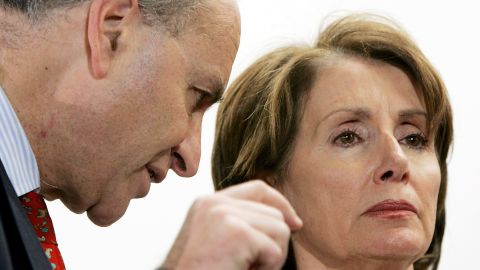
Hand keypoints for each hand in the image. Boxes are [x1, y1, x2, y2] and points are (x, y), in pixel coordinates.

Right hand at [161, 180, 302, 269]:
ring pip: (279, 229)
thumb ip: (240, 222)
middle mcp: (214, 203)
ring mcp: (224, 215)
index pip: (257, 189)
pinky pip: (275, 251)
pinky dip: (267, 269)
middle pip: (273, 213)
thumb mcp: (217, 241)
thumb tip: (286, 219)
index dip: (281, 203)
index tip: (296, 223)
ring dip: (272, 258)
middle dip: (274, 243)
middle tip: (252, 266)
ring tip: (246, 269)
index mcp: (207, 203)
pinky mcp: (236, 233)